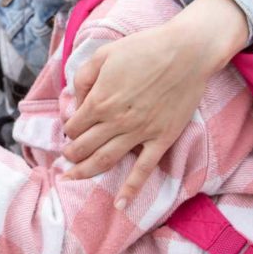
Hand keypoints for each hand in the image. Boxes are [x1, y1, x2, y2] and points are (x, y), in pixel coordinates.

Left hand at [61, 0, 249, 207]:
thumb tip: (76, 101)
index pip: (74, 125)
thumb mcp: (103, 54)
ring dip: (86, 172)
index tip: (70, 130)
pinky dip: (131, 189)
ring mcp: (139, 133)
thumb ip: (83, 77)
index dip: (68, 129)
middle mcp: (116, 121)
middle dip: (71, 154)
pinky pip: (143, 170)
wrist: (186, 52)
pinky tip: (120, 204)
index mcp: (100, 100)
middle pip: (85, 147)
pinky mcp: (161, 139)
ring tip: (72, 178)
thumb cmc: (143, 49)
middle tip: (66, 158)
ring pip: (106, 160)